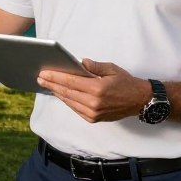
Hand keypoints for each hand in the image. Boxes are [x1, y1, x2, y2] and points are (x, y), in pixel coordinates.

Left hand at [36, 59, 151, 122]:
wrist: (140, 101)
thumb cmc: (126, 82)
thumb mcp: (111, 69)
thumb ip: (94, 66)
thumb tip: (79, 62)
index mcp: (97, 89)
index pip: (70, 82)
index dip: (55, 77)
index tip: (44, 73)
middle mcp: (94, 103)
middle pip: (66, 92)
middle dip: (51, 84)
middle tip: (40, 78)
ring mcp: (93, 113)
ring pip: (69, 102)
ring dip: (57, 93)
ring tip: (47, 84)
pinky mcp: (94, 119)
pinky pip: (75, 109)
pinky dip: (67, 100)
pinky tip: (60, 94)